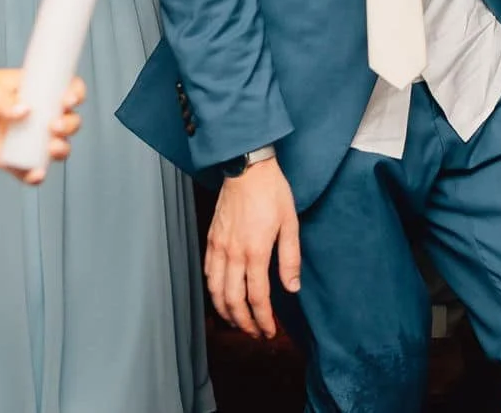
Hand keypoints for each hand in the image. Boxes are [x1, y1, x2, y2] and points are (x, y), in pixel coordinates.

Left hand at [0, 69, 84, 185]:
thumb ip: (3, 98)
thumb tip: (24, 112)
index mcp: (31, 90)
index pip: (63, 89)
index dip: (74, 93)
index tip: (68, 100)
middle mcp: (32, 114)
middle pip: (67, 120)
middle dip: (71, 124)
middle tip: (54, 125)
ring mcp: (22, 138)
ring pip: (55, 146)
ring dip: (61, 149)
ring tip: (51, 148)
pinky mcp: (7, 159)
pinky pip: (29, 170)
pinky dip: (37, 175)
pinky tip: (35, 173)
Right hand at [206, 159, 300, 338]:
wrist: (246, 168)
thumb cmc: (272, 192)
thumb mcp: (290, 223)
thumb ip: (290, 258)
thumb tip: (292, 288)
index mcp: (255, 251)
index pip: (257, 297)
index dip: (263, 319)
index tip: (270, 331)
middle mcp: (233, 253)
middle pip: (233, 301)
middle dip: (244, 323)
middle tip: (256, 333)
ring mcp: (219, 247)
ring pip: (216, 291)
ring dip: (226, 312)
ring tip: (238, 323)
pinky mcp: (211, 240)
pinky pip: (208, 274)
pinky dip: (213, 292)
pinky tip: (222, 298)